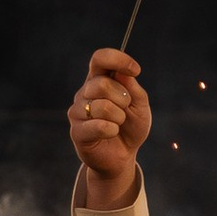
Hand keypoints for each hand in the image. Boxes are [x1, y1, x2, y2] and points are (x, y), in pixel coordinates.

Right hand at [69, 48, 150, 204]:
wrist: (122, 156)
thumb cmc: (130, 127)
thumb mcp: (140, 106)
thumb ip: (132, 88)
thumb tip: (123, 72)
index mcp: (99, 80)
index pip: (100, 59)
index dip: (117, 59)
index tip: (135, 70)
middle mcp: (85, 92)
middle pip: (102, 83)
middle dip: (122, 98)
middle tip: (125, 109)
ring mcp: (78, 111)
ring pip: (101, 106)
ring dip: (118, 117)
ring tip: (118, 124)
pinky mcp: (77, 131)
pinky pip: (98, 125)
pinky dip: (112, 130)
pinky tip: (112, 133)